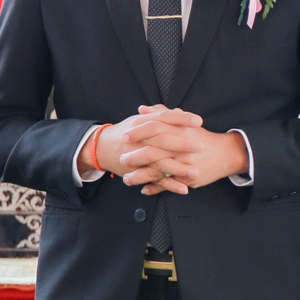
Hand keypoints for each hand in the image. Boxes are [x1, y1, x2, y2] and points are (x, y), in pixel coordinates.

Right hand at [80, 106, 204, 185]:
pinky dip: (169, 184)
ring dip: (177, 168)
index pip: (163, 117)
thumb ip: (158, 115)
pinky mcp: (135, 171)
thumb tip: (179, 111)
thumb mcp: (139, 120)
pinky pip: (153, 178)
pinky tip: (183, 187)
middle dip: (182, 144)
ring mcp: (135, 155)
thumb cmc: (125, 133)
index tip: (198, 121)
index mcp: (141, 122)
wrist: (100, 148)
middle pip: (161, 139)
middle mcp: (138, 138)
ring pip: (158, 161)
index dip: (181, 118)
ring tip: (195, 171)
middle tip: (200, 147)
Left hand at [118, 115, 247, 193]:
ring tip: (126, 178)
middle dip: (135, 157)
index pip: (155, 129)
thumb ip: (162, 114)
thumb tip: (142, 108)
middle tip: (122, 159)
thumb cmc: (201, 136)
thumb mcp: (183, 123)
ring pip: (159, 171)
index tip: (124, 136)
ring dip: (140, 176)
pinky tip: (143, 188)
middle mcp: (182, 148)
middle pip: (154, 152)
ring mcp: (185, 165)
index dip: (138, 133)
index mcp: (180, 131)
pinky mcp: (189, 179)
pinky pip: (169, 185)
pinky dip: (155, 188)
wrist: (226, 154)